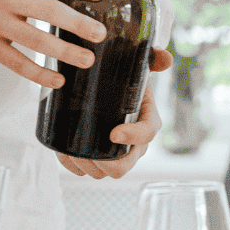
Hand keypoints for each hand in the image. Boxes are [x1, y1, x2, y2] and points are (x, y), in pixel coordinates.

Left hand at [59, 49, 172, 179]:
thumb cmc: (125, 78)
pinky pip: (84, 170)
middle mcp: (133, 144)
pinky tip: (64, 152)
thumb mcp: (137, 65)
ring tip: (70, 147)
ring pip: (101, 172)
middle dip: (106, 163)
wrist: (107, 84)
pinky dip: (73, 165)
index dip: (133, 137)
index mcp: (147, 121)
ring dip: (85, 165)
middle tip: (86, 149)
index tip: (113, 134)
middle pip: (123, 166)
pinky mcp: (96, 157)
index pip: (146, 134)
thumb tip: (165, 57)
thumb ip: (152, 58)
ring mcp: (114, 154)